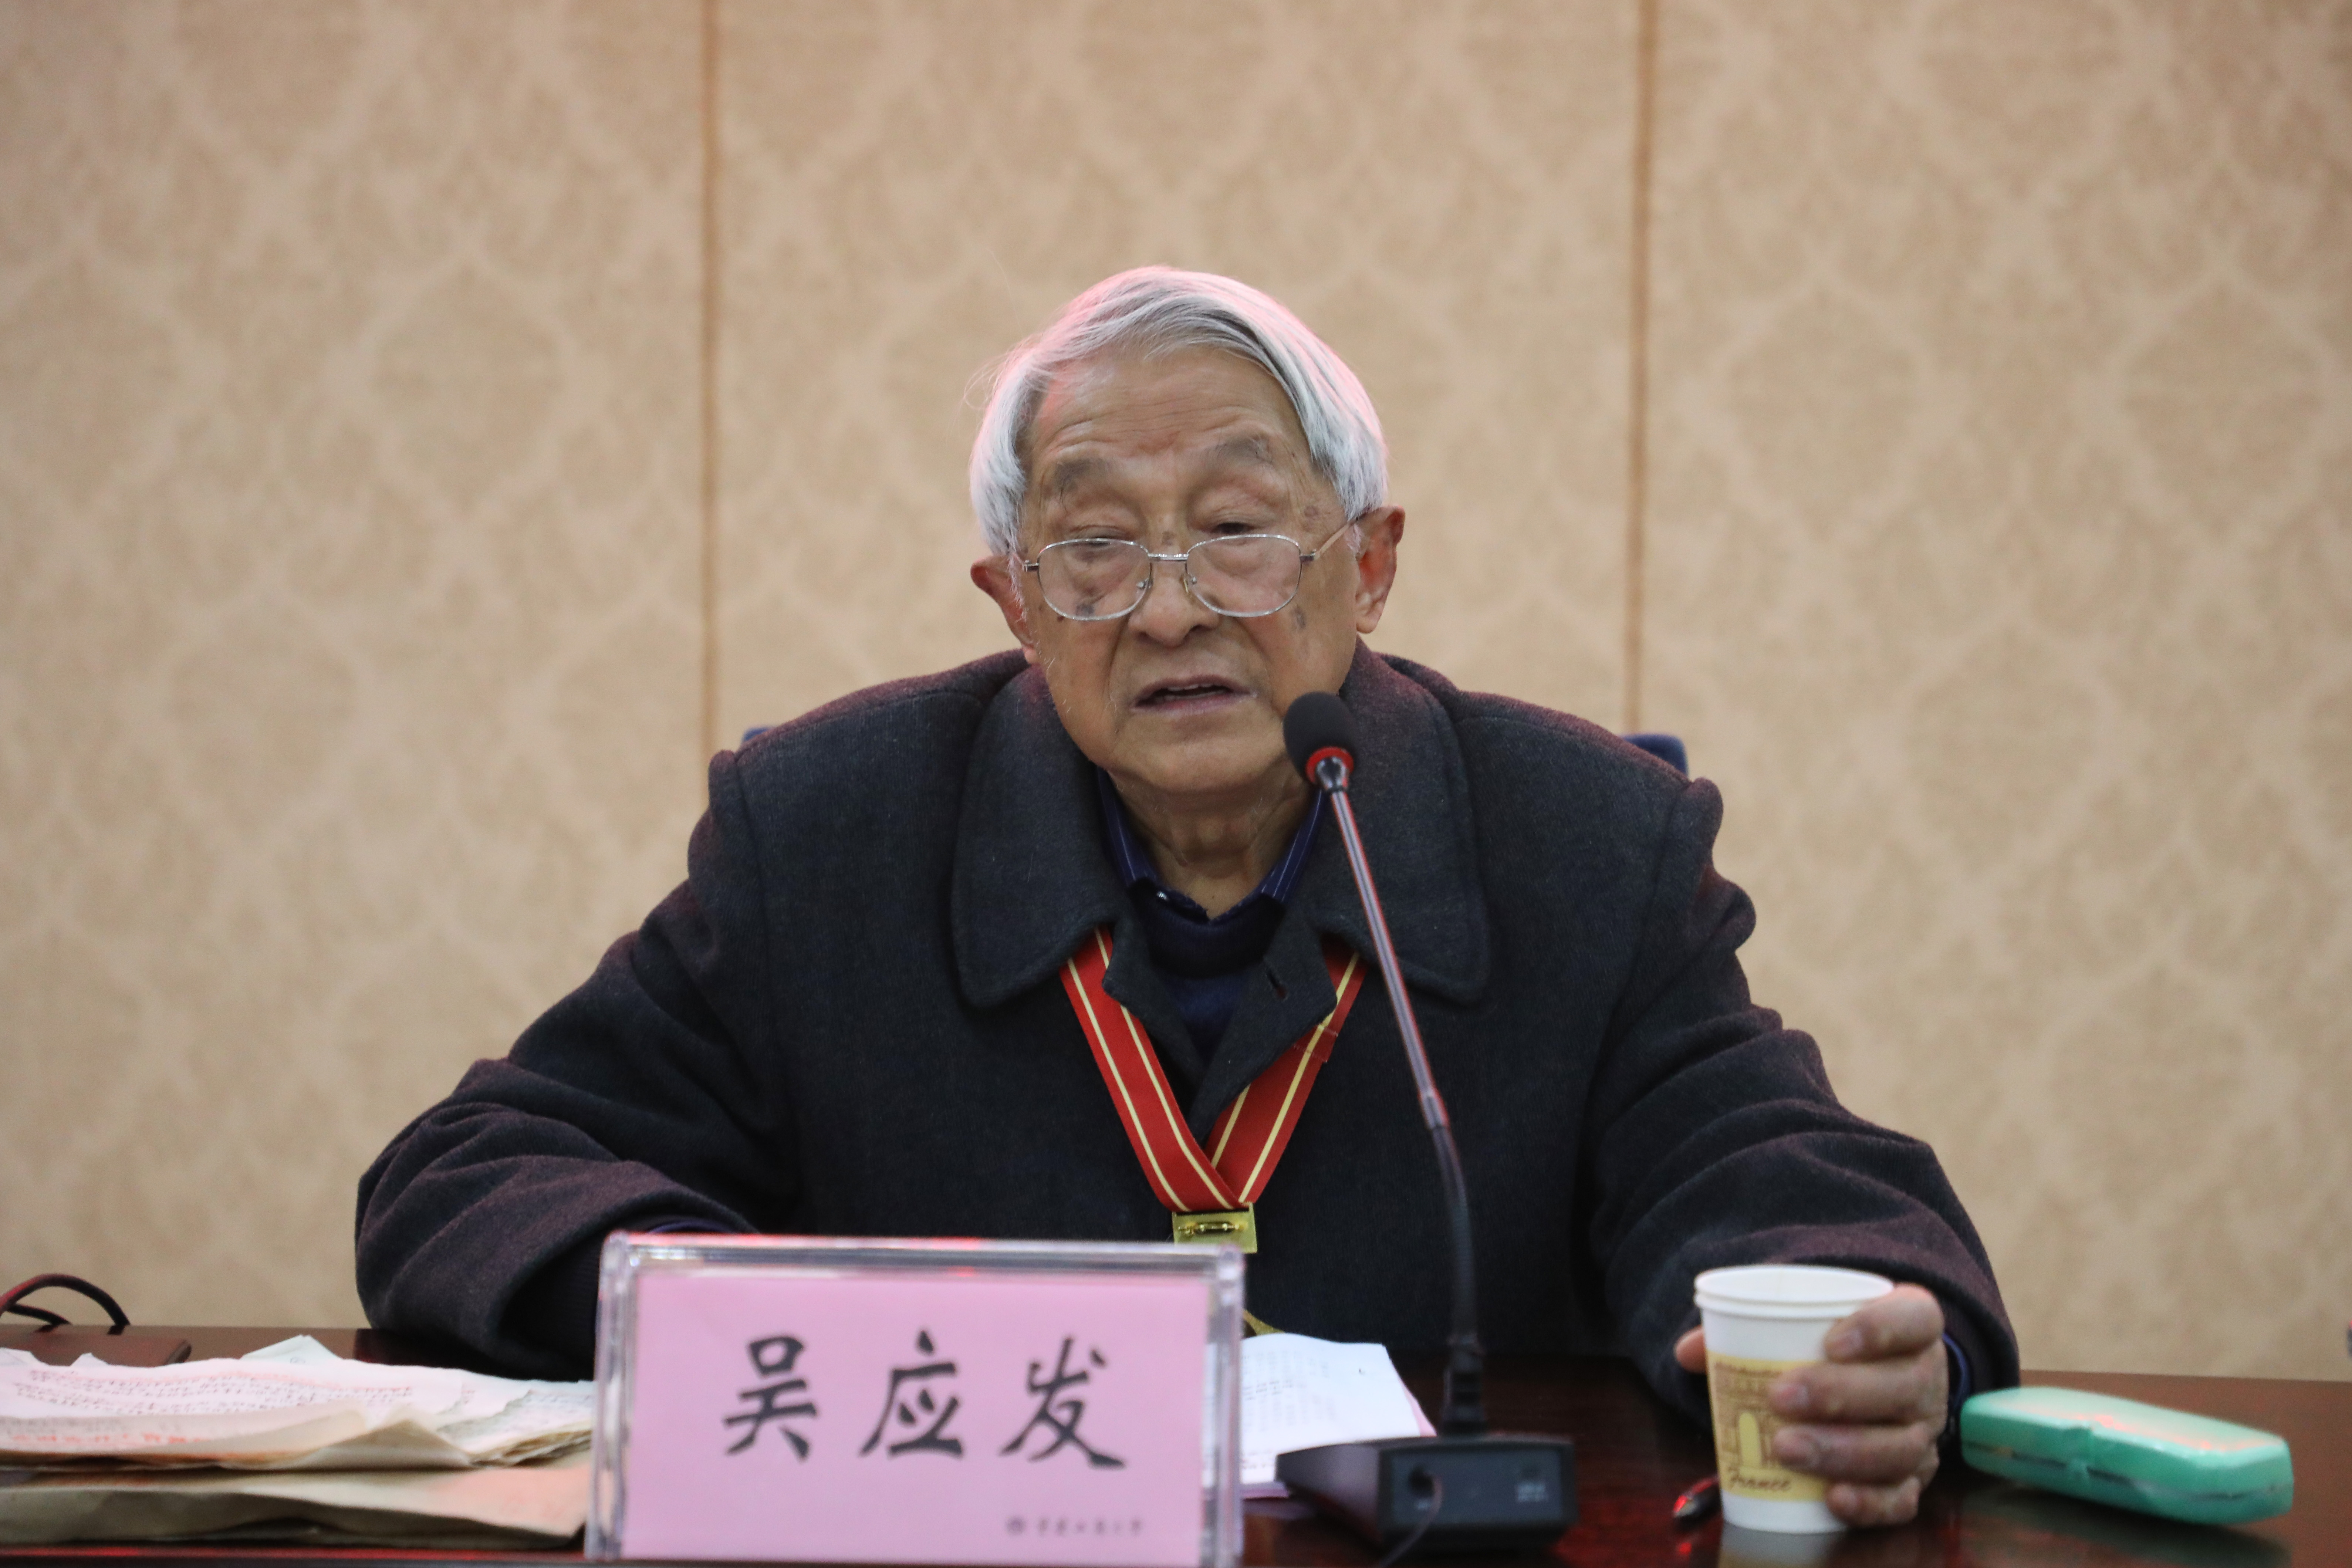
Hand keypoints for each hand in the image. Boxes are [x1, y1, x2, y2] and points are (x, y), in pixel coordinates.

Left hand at [1674, 1284, 1947, 1526]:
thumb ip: (1751, 1328)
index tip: (1830, 1341)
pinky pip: (1903, 1498)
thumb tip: (1690, 1352)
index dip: (1881, 1328)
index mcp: (1912, 1326)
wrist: (1873, 1376)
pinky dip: (1870, 1503)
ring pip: (1900, 1447)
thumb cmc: (1833, 1344)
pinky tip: (1833, 1499)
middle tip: (1782, 1397)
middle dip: (1841, 1394)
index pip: (1917, 1318)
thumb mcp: (1805, 1322)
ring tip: (1787, 1448)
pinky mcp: (1915, 1478)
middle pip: (1904, 1387)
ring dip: (1843, 1451)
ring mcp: (1924, 1432)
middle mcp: (1928, 1379)